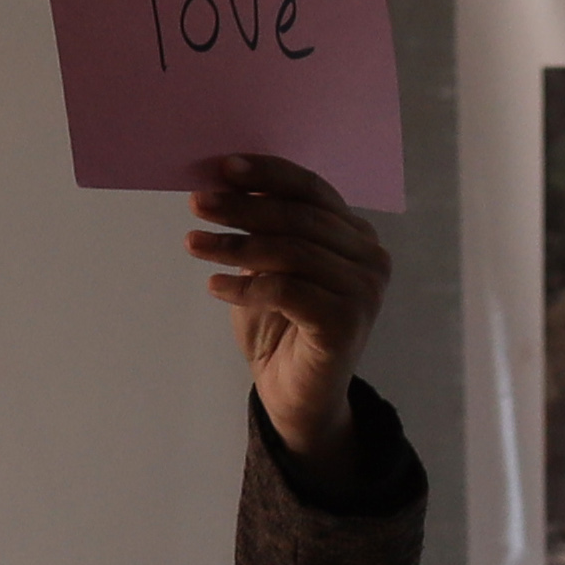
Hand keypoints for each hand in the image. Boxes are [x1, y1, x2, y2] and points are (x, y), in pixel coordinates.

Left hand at [188, 156, 387, 466]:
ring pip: (291, 251)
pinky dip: (243, 286)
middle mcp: (370, 260)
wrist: (296, 396)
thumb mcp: (268, 264)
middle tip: (197, 203)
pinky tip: (215, 286)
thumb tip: (228, 178)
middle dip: (242, 206)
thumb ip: (263, 224)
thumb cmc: (280, 326)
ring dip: (234, 245)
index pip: (313, 190)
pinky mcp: (346, 323)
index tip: (223, 167)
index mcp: (356, 237)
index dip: (269, 173)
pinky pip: (285, 290)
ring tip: (194, 244)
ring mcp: (364, 292)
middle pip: (300, 217)